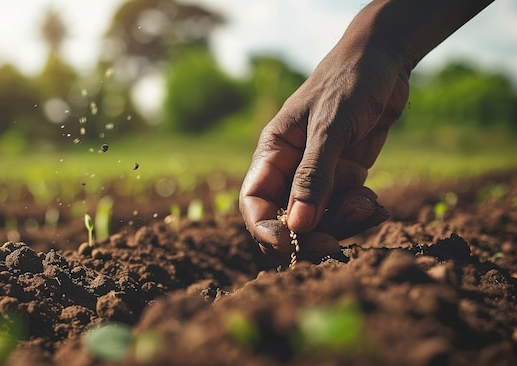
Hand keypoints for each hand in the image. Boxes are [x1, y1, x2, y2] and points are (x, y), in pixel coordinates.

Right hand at [240, 42, 408, 256]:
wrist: (383, 62)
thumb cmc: (348, 83)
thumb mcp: (330, 127)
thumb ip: (314, 176)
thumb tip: (299, 227)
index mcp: (272, 154)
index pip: (255, 203)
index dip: (267, 230)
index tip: (294, 246)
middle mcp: (290, 169)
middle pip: (288, 219)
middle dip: (312, 234)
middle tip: (338, 244)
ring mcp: (318, 176)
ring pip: (321, 220)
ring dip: (343, 222)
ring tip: (369, 204)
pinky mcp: (344, 178)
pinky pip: (346, 209)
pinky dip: (361, 212)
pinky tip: (376, 204)